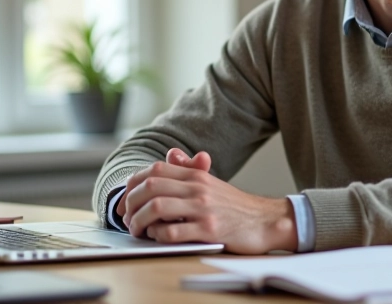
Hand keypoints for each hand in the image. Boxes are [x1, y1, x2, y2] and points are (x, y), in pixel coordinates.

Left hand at [118, 148, 297, 253]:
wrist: (266, 220)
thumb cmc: (236, 206)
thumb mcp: (211, 183)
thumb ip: (190, 170)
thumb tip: (171, 155)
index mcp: (196, 175)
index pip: (154, 171)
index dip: (132, 184)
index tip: (125, 199)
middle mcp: (198, 188)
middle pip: (149, 187)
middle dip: (129, 203)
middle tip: (126, 218)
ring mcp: (203, 208)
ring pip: (157, 208)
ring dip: (139, 221)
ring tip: (137, 230)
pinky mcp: (209, 230)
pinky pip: (173, 231)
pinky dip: (158, 235)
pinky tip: (158, 237)